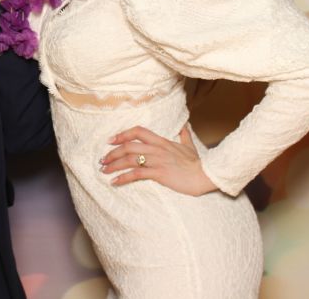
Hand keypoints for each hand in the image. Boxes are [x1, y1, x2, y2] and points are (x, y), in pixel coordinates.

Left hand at [100, 125, 216, 195]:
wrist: (205, 175)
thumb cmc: (197, 163)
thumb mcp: (190, 146)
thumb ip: (184, 136)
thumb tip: (184, 126)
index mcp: (161, 141)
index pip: (138, 131)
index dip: (122, 134)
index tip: (111, 140)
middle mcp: (157, 148)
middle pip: (129, 146)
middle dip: (112, 153)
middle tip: (102, 160)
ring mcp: (157, 160)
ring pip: (130, 159)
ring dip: (114, 164)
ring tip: (104, 170)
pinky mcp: (159, 173)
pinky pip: (137, 174)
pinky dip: (123, 177)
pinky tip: (115, 182)